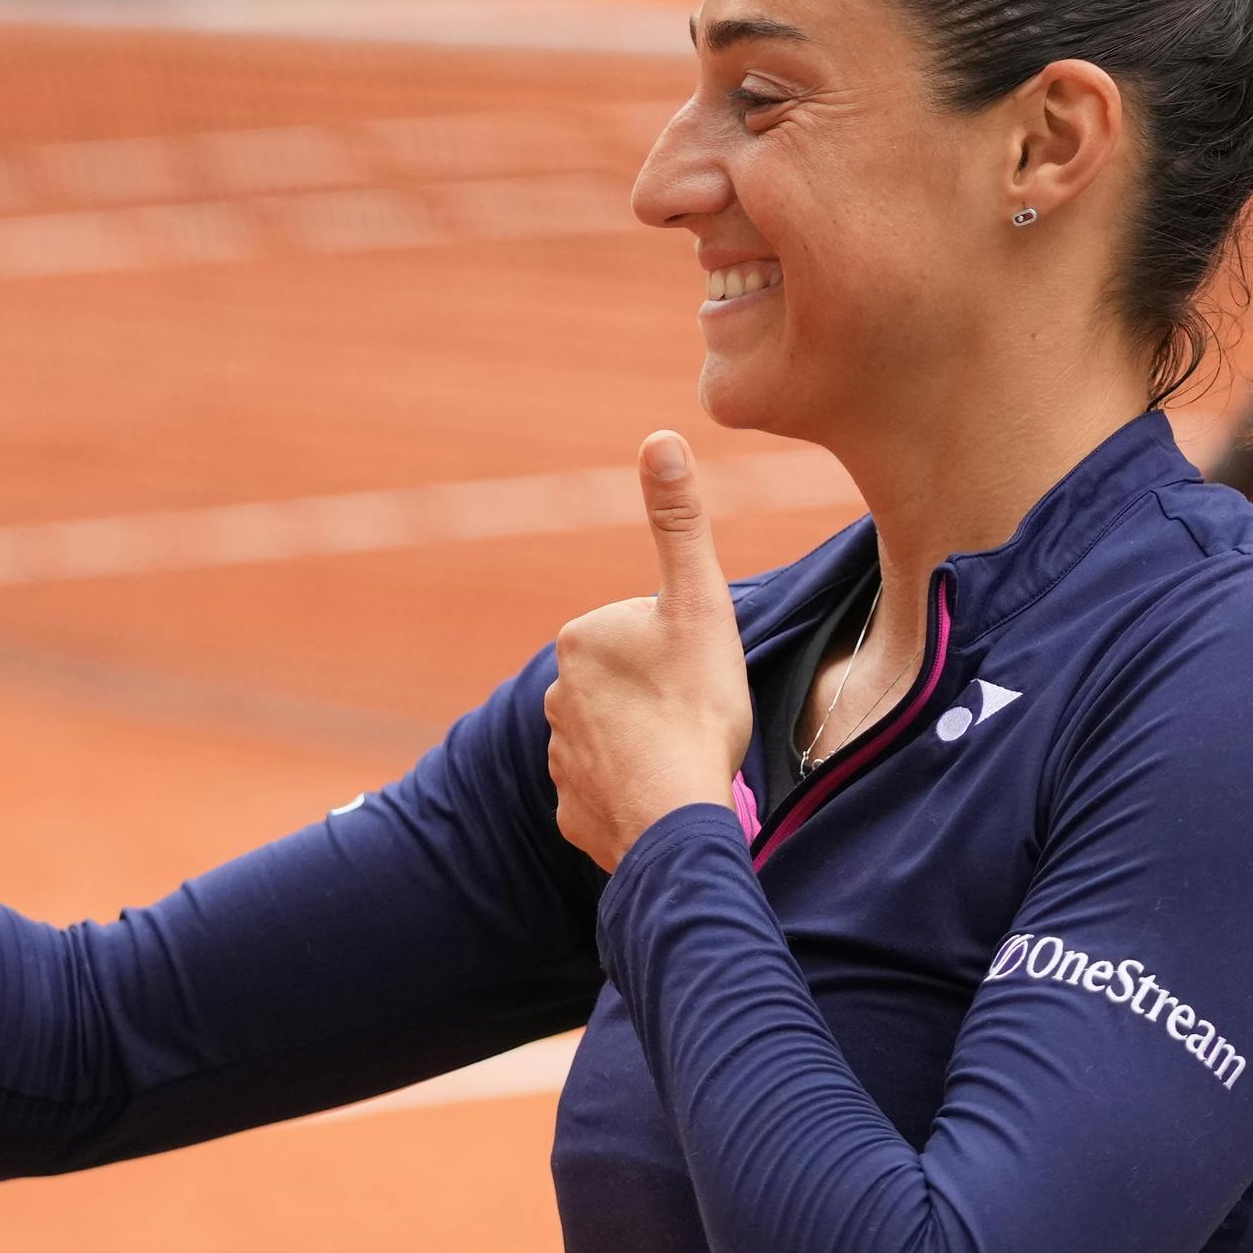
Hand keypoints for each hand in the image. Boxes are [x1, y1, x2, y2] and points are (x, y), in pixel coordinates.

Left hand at [543, 433, 753, 871]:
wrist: (674, 816)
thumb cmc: (694, 706)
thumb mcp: (697, 601)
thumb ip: (678, 522)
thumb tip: (660, 436)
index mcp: (580, 638)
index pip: (644, 632)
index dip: (683, 650)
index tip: (699, 676)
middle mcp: (554, 694)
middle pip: (630, 684)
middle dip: (662, 697)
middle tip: (696, 718)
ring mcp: (560, 758)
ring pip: (620, 737)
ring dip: (650, 745)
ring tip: (683, 760)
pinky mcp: (571, 811)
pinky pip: (611, 790)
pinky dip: (636, 792)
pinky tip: (662, 795)